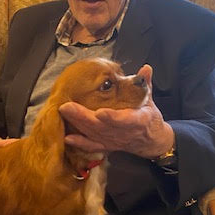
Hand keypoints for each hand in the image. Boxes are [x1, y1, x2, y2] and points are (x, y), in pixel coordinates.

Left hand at [59, 64, 174, 158]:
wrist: (150, 140)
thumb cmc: (148, 117)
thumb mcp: (150, 99)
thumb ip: (146, 83)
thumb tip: (146, 68)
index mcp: (138, 120)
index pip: (126, 120)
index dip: (113, 117)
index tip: (100, 113)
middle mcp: (124, 133)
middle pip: (102, 127)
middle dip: (83, 117)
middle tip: (67, 106)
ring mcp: (114, 141)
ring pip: (94, 134)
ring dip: (77, 124)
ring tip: (63, 112)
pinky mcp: (107, 146)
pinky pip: (92, 146)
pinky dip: (80, 143)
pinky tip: (67, 137)